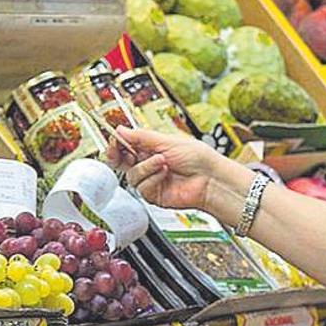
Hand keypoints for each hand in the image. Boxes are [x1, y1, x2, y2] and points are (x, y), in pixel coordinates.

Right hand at [106, 127, 223, 209]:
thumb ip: (141, 137)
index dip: (116, 143)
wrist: (211, 179)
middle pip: (121, 162)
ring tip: (163, 162)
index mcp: (151, 148)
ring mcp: (151, 180)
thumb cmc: (198, 158)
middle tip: (120, 152)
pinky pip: (142, 188)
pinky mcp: (154, 195)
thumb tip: (120, 129)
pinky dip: (152, 179)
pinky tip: (165, 174)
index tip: (114, 140)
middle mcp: (149, 164)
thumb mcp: (167, 141)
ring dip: (146, 167)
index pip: (125, 145)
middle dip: (118, 156)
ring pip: (131, 175)